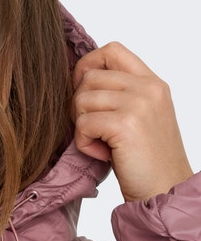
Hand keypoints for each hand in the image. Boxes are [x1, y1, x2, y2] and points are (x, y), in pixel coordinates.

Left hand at [72, 42, 192, 201]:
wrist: (163, 190)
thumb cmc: (145, 160)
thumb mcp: (139, 116)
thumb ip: (119, 94)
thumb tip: (77, 81)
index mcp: (152, 82)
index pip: (111, 50)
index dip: (87, 65)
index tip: (82, 91)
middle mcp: (148, 87)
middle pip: (89, 76)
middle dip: (79, 105)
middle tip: (94, 130)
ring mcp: (139, 104)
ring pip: (81, 99)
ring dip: (82, 127)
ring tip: (102, 144)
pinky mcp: (126, 124)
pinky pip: (83, 123)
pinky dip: (84, 143)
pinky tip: (103, 154)